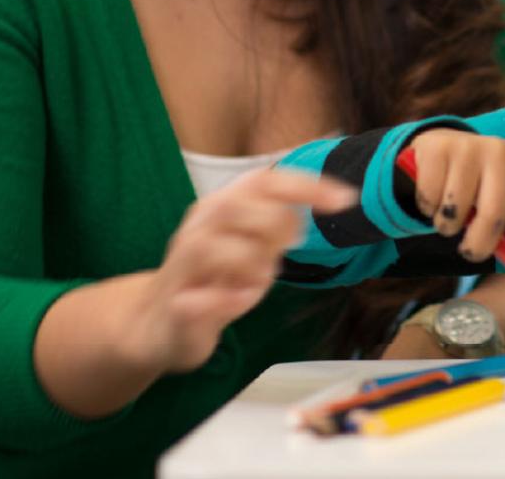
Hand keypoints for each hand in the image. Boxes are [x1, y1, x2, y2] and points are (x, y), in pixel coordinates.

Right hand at [130, 169, 356, 374]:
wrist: (159, 325)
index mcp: (221, 206)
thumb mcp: (254, 244)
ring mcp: (181, 266)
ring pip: (219, 249)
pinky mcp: (174, 306)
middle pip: (241, 205)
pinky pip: (203, 300)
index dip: (307, 185)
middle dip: (277, 226)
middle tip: (285, 250)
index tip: (346, 199)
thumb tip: (329, 196)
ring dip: (254, 266)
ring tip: (257, 280)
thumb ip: (281, 221)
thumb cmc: (216, 279)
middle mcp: (198, 227)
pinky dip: (232, 302)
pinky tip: (238, 302)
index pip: (265, 179)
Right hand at [402, 129, 504, 273]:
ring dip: (448, 226)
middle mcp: (500, 149)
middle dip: (480, 245)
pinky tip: (435, 195)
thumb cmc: (481, 185)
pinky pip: (429, 200)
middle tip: (471, 253)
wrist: (445, 148)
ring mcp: (467, 146)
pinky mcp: (436, 149)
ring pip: (455, 211)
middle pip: (493, 213)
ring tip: (451, 214)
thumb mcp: (503, 200)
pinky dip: (428, 209)